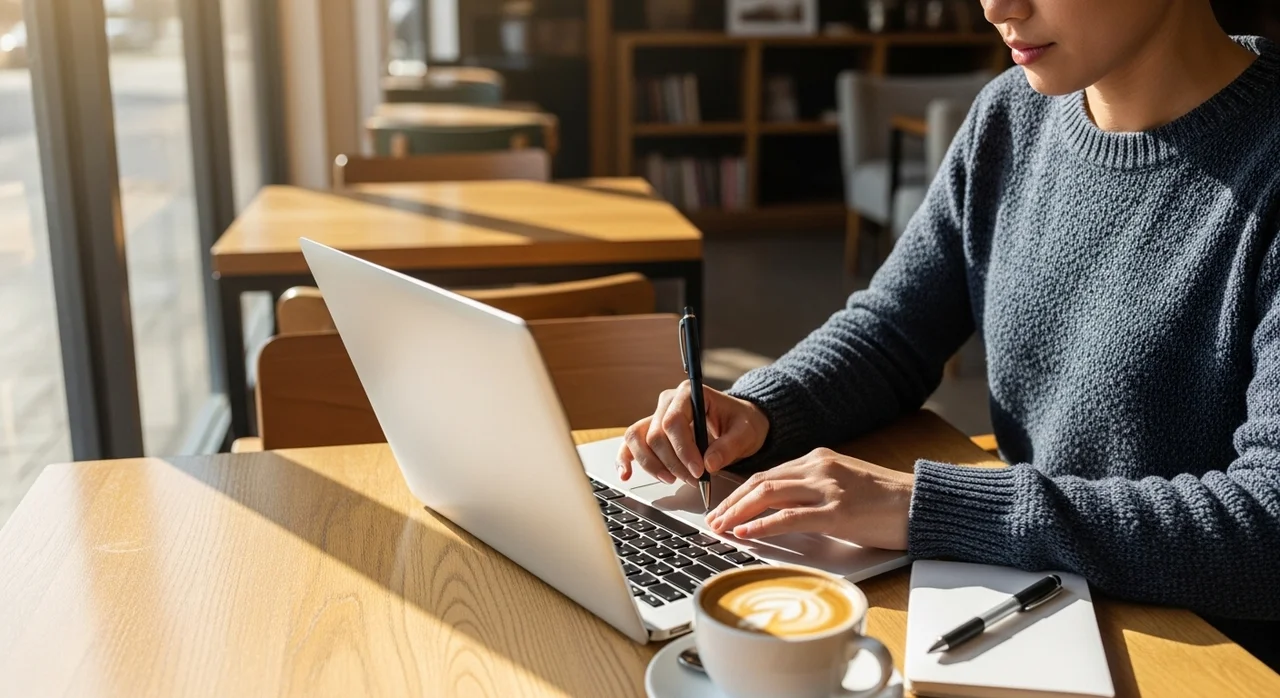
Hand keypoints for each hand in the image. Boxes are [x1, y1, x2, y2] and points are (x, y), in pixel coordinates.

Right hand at [616, 381, 769, 485]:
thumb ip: (729, 447)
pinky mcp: (651, 432)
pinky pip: (631, 443)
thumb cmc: (741, 423)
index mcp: (690, 393)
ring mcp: (656, 416)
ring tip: (671, 479)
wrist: (737, 423)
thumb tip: (709, 464)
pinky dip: (627, 459)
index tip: (698, 471)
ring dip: (651, 464)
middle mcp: (668, 402)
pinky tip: (626, 474)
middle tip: (694, 480)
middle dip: (673, 463)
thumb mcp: (745, 433)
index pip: (673, 421)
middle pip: (656, 435)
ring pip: (638, 439)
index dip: (683, 449)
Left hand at [704, 448, 913, 550]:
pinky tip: (746, 534)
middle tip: (712, 520)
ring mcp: (827, 489)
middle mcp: (819, 469)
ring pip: (768, 494)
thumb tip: (782, 508)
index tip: (723, 508)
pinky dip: (763, 525)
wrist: (921, 503)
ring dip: (738, 512)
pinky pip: (790, 517)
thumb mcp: (844, 485)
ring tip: (720, 528)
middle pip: (761, 482)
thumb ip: (815, 490)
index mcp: (819, 461)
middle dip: (731, 503)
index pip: (768, 474)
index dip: (740, 493)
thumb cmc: (886, 500)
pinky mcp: (838, 512)